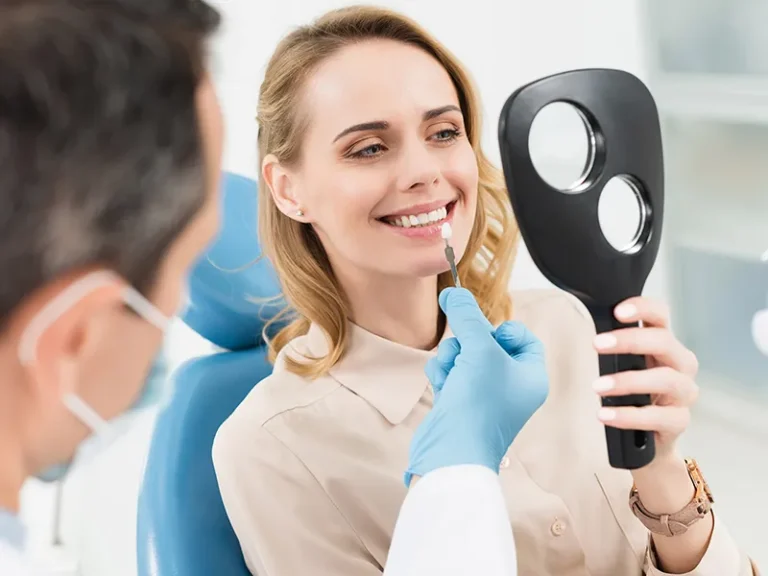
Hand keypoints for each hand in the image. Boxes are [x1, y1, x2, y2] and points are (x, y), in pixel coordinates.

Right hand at [404, 287, 548, 486]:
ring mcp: (485, 397)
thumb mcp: (479, 350)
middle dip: (468, 343)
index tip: (486, 335)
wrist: (452, 453)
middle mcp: (511, 387)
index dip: (501, 330)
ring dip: (452, 357)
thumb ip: (467, 316)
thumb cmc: (479, 404)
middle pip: (487, 343)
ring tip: (451, 372)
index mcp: (531, 376)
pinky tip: (443, 386)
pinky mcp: (460, 404)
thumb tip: (453, 292)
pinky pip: (451, 373)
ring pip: (465, 356)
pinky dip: (443, 374)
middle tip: (464, 352)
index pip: (521, 337)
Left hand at [592, 296, 699, 463]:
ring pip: (666, 380)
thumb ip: (612, 348)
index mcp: (664, 345)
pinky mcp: (679, 421)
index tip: (617, 311)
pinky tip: (605, 415)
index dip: (643, 308)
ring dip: (628, 381)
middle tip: (597, 344)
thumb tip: (583, 329)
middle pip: (664, 342)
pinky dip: (629, 416)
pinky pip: (659, 417)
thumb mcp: (622, 367)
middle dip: (630, 340)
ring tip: (597, 387)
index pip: (660, 316)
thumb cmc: (632, 395)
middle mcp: (680, 364)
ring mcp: (683, 393)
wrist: (644, 440)